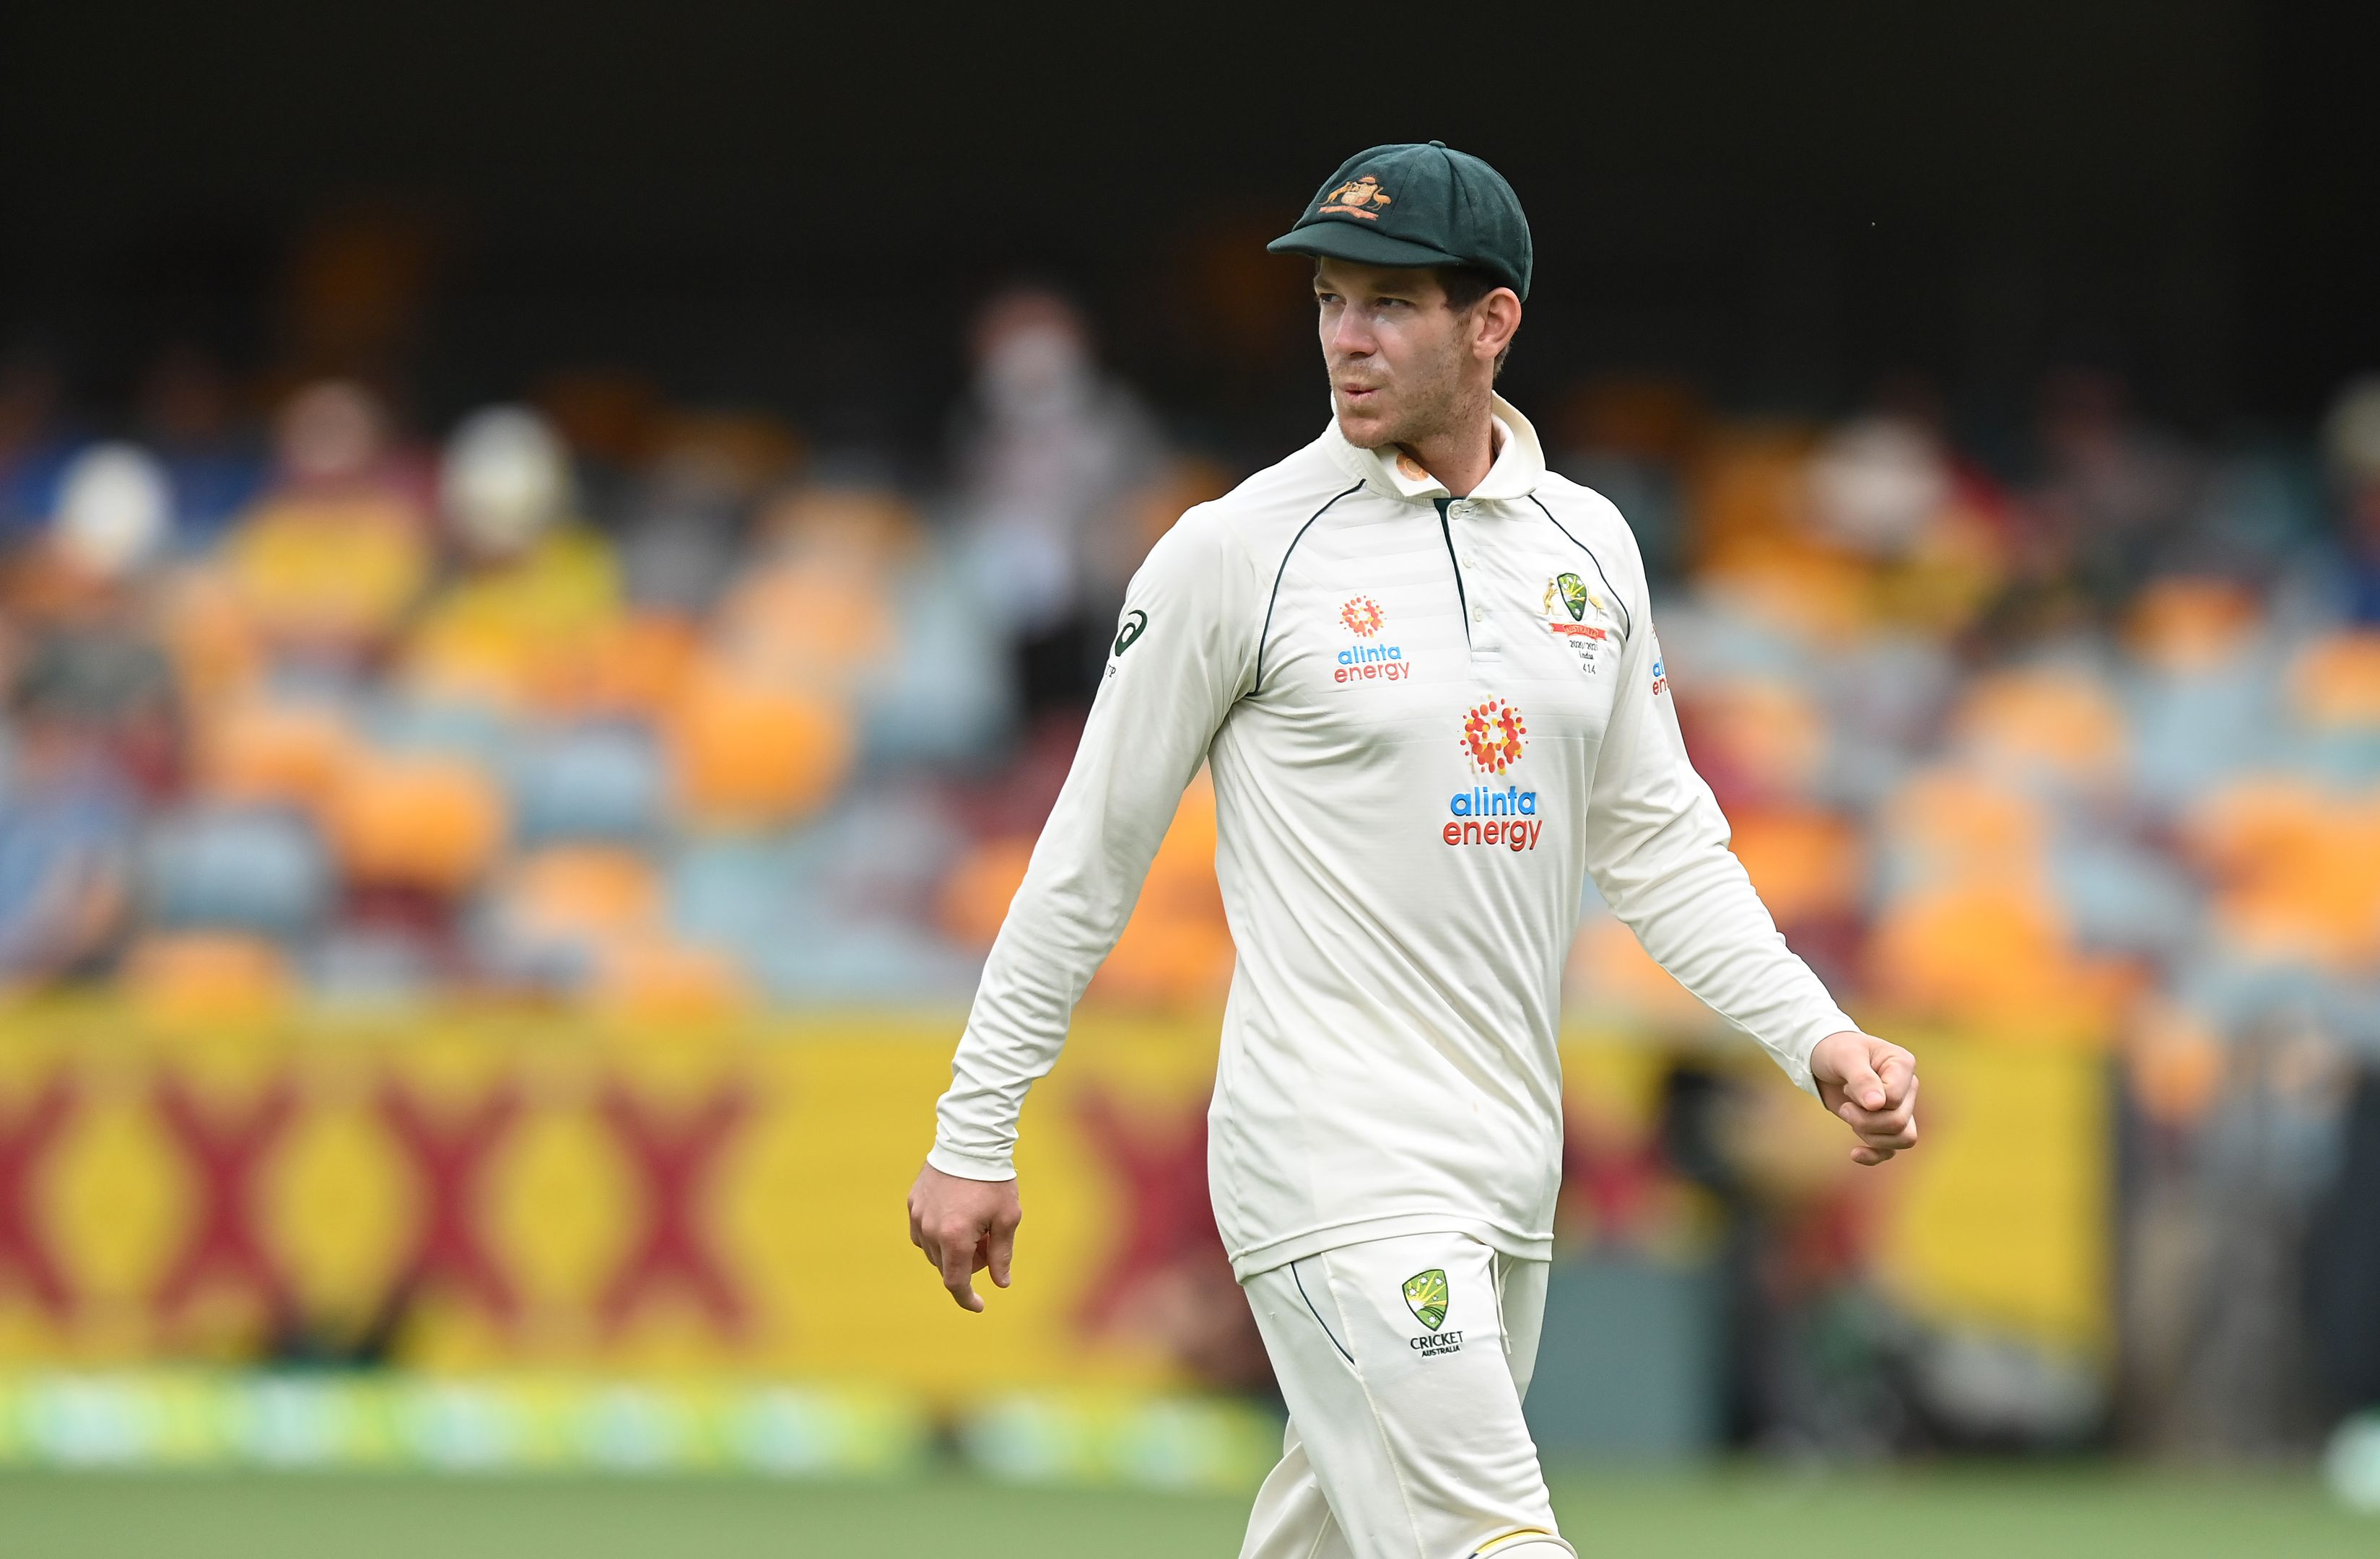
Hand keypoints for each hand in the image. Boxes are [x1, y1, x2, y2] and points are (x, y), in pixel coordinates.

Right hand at [906, 1162, 1021, 1311]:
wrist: (971, 1141)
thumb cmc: (994, 1180)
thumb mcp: (1007, 1218)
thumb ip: (1002, 1255)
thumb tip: (1001, 1284)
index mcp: (955, 1237)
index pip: (955, 1282)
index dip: (967, 1299)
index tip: (979, 1305)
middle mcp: (930, 1230)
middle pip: (947, 1266)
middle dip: (969, 1263)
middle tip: (988, 1241)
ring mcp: (918, 1216)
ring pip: (933, 1251)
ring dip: (952, 1249)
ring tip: (974, 1225)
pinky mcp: (912, 1203)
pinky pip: (922, 1232)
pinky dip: (938, 1235)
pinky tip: (956, 1217)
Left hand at [1809, 1030, 1918, 1165]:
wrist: (1822, 1057)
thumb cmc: (1836, 1050)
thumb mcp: (1844, 1057)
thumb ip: (1862, 1079)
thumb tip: (1878, 1105)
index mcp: (1903, 1065)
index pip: (1894, 1100)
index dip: (1867, 1101)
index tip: (1848, 1085)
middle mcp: (1907, 1088)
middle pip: (1899, 1123)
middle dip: (1865, 1121)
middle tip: (1845, 1106)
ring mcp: (1899, 1107)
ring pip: (1902, 1139)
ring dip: (1869, 1135)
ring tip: (1849, 1115)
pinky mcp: (1885, 1124)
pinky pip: (1892, 1150)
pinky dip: (1874, 1156)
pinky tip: (1855, 1154)